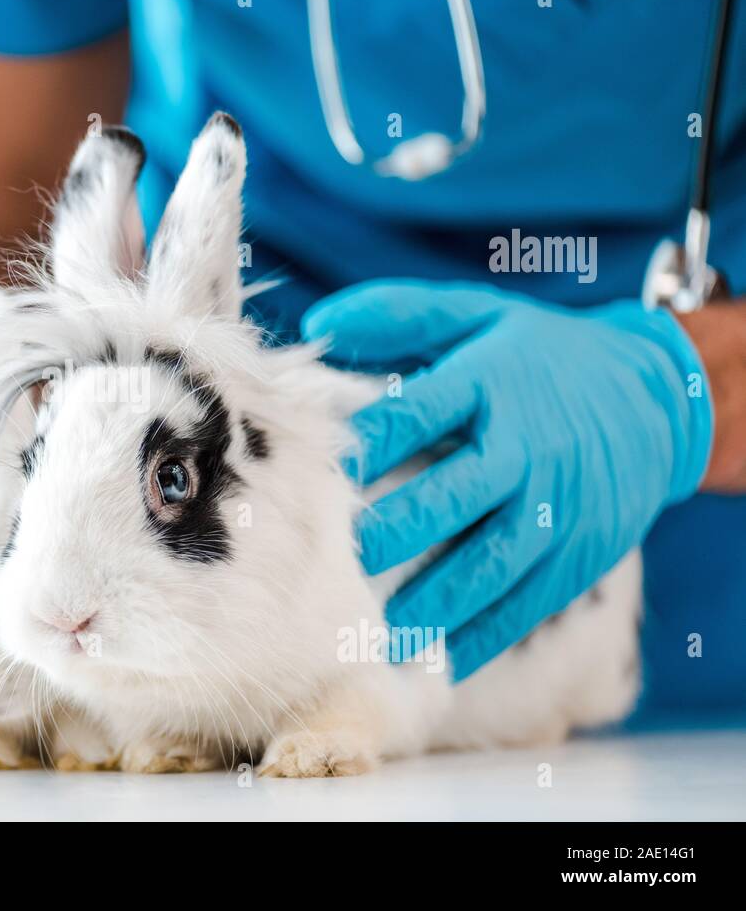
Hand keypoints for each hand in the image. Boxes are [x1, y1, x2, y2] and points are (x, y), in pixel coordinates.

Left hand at [302, 281, 711, 678]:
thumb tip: (317, 323)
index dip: (368, 442)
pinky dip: (482, 635)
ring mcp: (558, 508)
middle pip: (454, 496)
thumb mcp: (477, 316)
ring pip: (491, 564)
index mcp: (492, 385)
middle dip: (397, 530)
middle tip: (342, 557)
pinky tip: (437, 657)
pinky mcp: (579, 557)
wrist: (656, 400)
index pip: (419, 412)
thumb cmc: (538, 356)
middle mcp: (526, 450)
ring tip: (380, 630)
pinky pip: (527, 603)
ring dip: (434, 601)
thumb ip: (398, 316)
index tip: (320, 470)